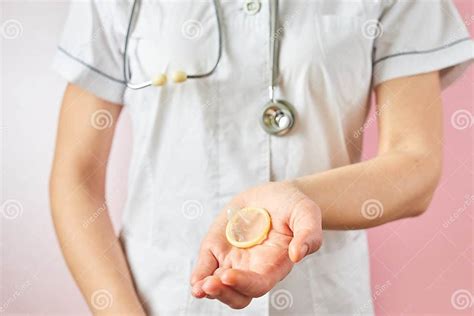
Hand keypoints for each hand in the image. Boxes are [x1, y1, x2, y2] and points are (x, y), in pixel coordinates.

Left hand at [190, 181, 321, 308]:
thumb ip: (309, 234)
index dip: (243, 284)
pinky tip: (196, 281)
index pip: (259, 284)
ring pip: (220, 286)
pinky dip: (199, 275)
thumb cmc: (293, 207)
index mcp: (274, 264)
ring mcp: (233, 259)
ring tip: (200, 286)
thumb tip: (297, 255)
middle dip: (222, 292)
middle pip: (237, 294)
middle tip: (210, 284)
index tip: (228, 275)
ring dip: (208, 289)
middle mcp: (252, 268)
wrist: (274, 195)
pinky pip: (206, 266)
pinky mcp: (217, 247)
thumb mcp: (306, 213)